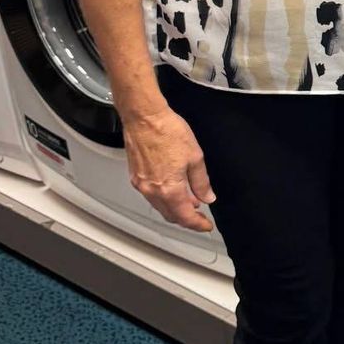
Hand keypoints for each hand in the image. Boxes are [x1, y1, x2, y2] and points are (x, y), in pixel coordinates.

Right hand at [122, 105, 216, 232]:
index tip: (206, 225)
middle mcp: (152, 191)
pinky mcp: (135, 176)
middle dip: (186, 218)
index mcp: (169, 189)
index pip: (185, 217)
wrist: (144, 117)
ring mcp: (142, 185)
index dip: (198, 224)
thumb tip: (207, 196)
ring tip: (190, 202)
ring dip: (175, 207)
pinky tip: (173, 189)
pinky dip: (164, 197)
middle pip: (171, 215)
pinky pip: (151, 195)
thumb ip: (201, 181)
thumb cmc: (167, 131)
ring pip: (160, 206)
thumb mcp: (195, 157)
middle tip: (200, 216)